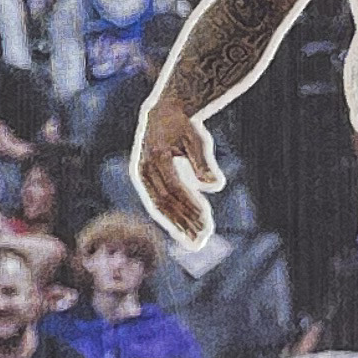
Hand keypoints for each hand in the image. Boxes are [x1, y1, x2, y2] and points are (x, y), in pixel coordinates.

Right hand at [134, 92, 222, 247]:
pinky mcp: (146, 185)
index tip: (206, 219)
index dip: (189, 204)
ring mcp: (142, 178)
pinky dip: (174, 219)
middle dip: (184, 221)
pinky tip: (189, 231)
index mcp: (155, 156)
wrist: (163, 115)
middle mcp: (143, 170)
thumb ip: (203, 162)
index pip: (173, 187)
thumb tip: (214, 186)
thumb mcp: (196, 138)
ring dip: (180, 225)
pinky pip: (160, 206)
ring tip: (198, 241)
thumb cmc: (182, 126)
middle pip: (165, 202)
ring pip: (161, 208)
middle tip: (204, 238)